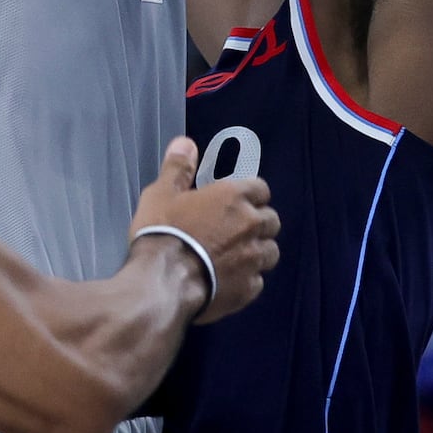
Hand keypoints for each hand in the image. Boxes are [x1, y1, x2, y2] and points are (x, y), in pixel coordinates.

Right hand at [133, 136, 279, 323]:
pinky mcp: (249, 290)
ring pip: (270, 252)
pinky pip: (257, 281)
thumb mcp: (161, 193)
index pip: (261, 189)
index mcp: (234, 197)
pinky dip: (247, 280)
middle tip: (236, 230)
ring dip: (258, 251)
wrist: (163, 282)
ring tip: (238, 257)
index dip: (251, 195)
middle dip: (258, 224)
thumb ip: (178, 168)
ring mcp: (253, 259)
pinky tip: (231, 281)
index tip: (237, 202)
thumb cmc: (162, 231)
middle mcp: (251, 225)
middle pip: (271, 220)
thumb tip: (186, 143)